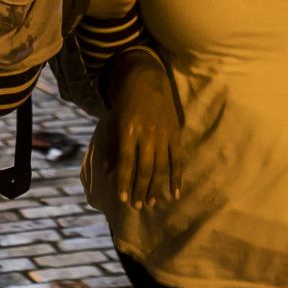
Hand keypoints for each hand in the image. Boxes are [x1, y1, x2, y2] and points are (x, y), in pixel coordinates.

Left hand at [95, 50, 180, 209]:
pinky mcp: (175, 134)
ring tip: (152, 203)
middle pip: (145, 169)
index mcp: (128, 132)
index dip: (124, 182)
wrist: (146, 82)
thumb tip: (110, 172)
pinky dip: (176, 178)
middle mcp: (146, 135)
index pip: (126, 163)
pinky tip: (174, 193)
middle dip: (140, 189)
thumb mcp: (112, 123)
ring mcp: (163, 135)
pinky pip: (177, 160)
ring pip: (161, 167)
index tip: (122, 199)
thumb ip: (112, 147)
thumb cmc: (125, 106)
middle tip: (137, 206)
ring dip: (156, 188)